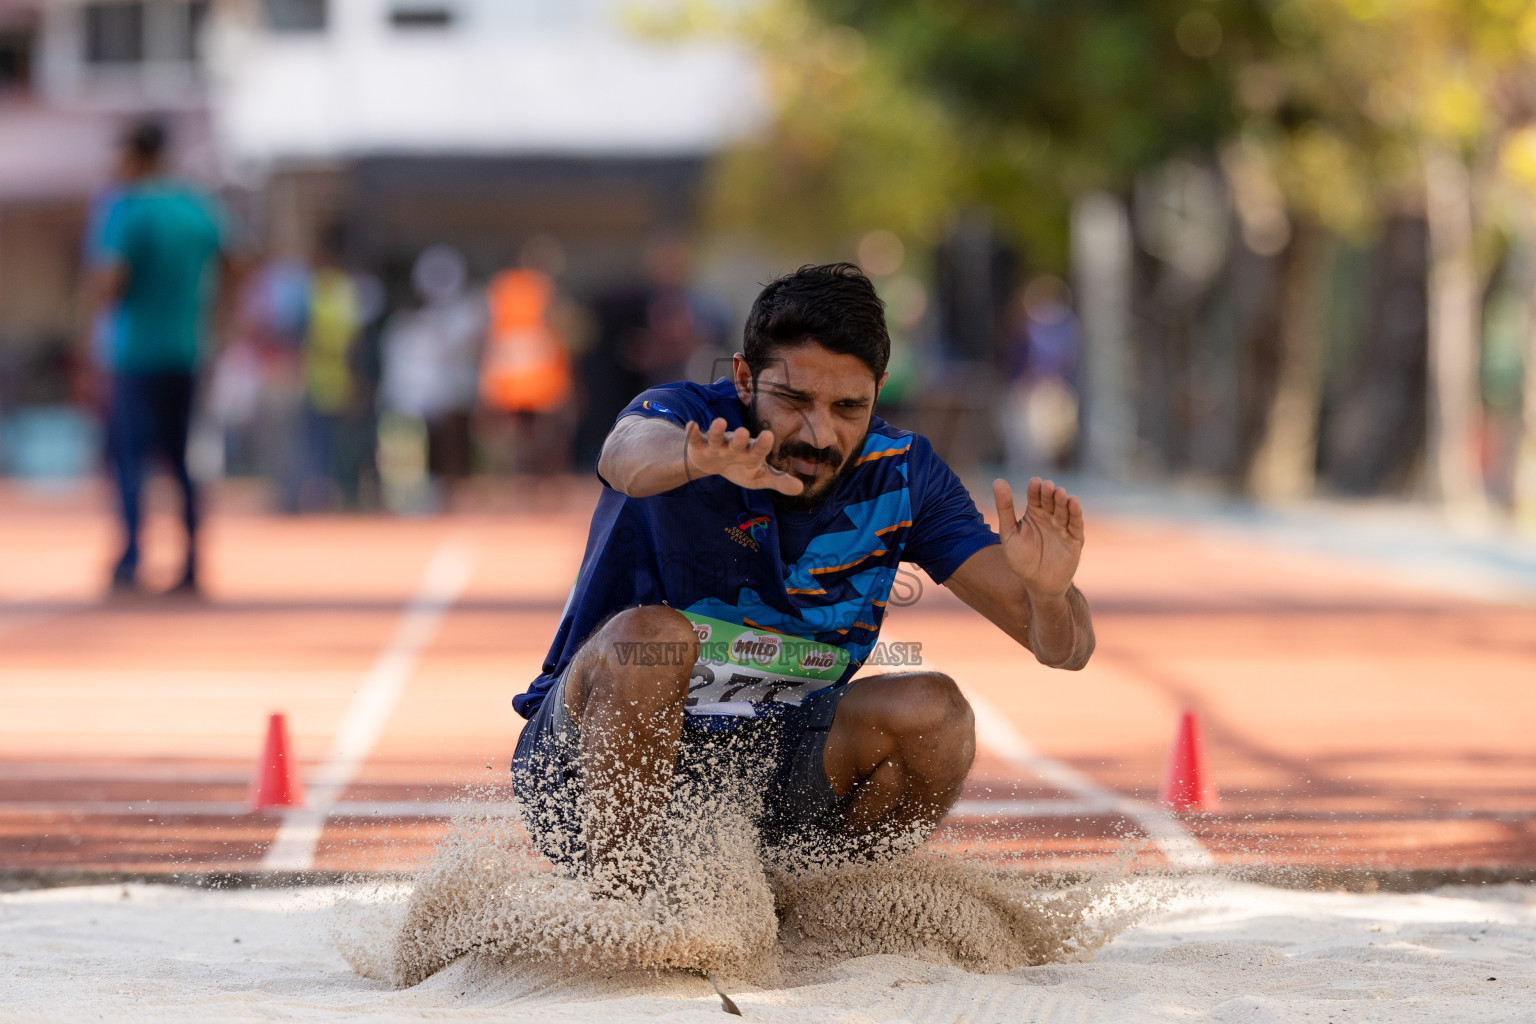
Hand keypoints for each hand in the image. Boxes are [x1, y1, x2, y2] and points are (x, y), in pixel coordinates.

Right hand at [685, 418, 804, 495]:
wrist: (715, 463)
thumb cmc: (742, 468)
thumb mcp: (759, 477)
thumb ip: (778, 481)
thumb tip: (800, 488)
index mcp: (751, 454)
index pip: (759, 450)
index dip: (763, 444)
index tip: (768, 436)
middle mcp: (735, 446)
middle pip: (738, 442)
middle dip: (740, 439)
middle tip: (744, 432)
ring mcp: (717, 445)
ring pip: (717, 437)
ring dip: (717, 430)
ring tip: (719, 422)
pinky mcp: (700, 446)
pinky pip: (696, 438)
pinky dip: (693, 432)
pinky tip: (692, 425)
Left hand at [993, 478, 1083, 599]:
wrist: (1037, 585)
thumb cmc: (1021, 559)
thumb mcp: (1009, 533)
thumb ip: (1004, 508)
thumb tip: (998, 480)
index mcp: (1034, 513)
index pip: (1035, 497)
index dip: (1035, 490)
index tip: (1034, 482)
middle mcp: (1050, 517)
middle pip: (1051, 501)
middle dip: (1049, 494)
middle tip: (1048, 486)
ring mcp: (1063, 527)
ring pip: (1064, 510)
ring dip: (1063, 501)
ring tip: (1059, 493)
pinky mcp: (1075, 539)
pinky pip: (1076, 524)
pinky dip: (1076, 513)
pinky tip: (1074, 502)